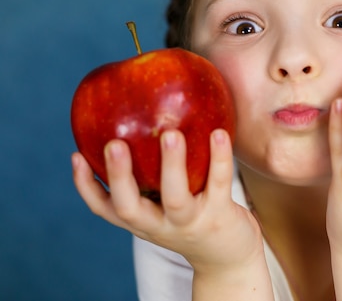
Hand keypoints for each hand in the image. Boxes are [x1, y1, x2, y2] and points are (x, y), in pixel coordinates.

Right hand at [72, 129, 263, 273]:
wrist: (228, 257)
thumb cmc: (191, 219)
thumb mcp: (164, 205)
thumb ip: (150, 176)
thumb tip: (137, 122)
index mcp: (142, 220)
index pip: (104, 209)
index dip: (86, 186)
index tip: (76, 156)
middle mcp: (160, 225)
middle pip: (130, 208)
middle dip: (120, 177)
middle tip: (114, 144)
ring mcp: (190, 222)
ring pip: (176, 198)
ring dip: (171, 165)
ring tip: (171, 134)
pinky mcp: (220, 215)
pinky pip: (219, 184)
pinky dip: (219, 158)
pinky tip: (219, 133)